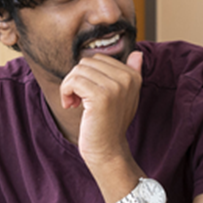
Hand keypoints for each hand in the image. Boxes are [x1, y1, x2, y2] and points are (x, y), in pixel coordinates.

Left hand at [60, 49, 143, 167]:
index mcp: (133, 76)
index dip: (87, 74)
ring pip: (78, 70)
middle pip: (87, 62)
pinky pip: (73, 81)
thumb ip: (131, 74)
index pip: (99, 58)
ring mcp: (115, 87)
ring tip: (74, 102)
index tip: (86, 93)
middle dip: (76, 78)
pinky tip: (70, 105)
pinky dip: (65, 92)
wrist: (108, 150)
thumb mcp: (125, 97)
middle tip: (78, 98)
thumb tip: (137, 53)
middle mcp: (127, 79)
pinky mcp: (101, 97)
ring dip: (69, 86)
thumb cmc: (110, 123)